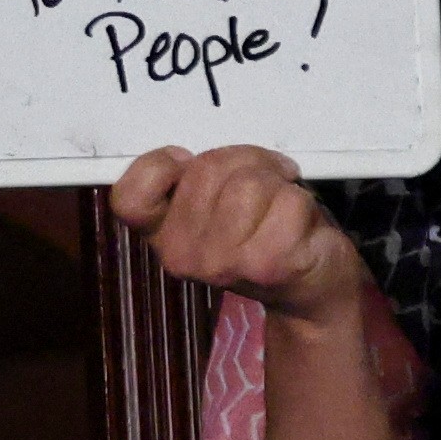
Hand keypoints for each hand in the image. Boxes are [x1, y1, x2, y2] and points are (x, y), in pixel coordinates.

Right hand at [109, 145, 368, 324]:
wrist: (310, 284)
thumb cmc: (265, 229)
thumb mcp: (222, 200)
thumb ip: (201, 177)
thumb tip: (198, 155)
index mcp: (161, 233)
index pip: (130, 197)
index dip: (159, 165)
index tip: (189, 161)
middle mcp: (180, 254)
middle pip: (208, 169)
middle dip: (248, 161)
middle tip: (266, 180)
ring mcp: (220, 264)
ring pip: (250, 182)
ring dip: (277, 182)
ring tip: (283, 203)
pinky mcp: (265, 265)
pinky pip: (288, 200)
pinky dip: (302, 201)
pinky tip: (300, 224)